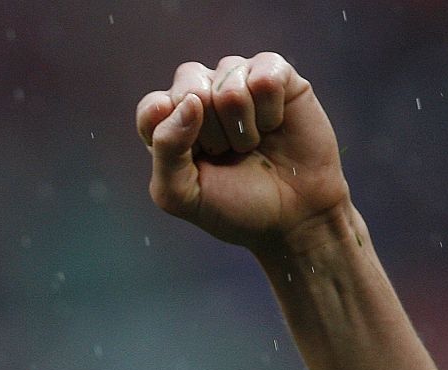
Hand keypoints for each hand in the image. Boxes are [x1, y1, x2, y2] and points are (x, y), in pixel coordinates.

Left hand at [137, 53, 350, 255]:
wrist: (294, 216)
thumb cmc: (235, 207)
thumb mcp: (183, 195)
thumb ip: (166, 151)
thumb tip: (190, 100)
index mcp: (170, 127)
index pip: (152, 107)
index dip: (172, 131)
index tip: (194, 157)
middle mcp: (201, 98)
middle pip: (189, 85)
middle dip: (210, 130)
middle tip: (226, 154)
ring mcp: (238, 81)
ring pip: (229, 80)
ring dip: (243, 125)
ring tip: (251, 144)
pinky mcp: (275, 75)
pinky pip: (265, 75)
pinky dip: (270, 109)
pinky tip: (274, 125)